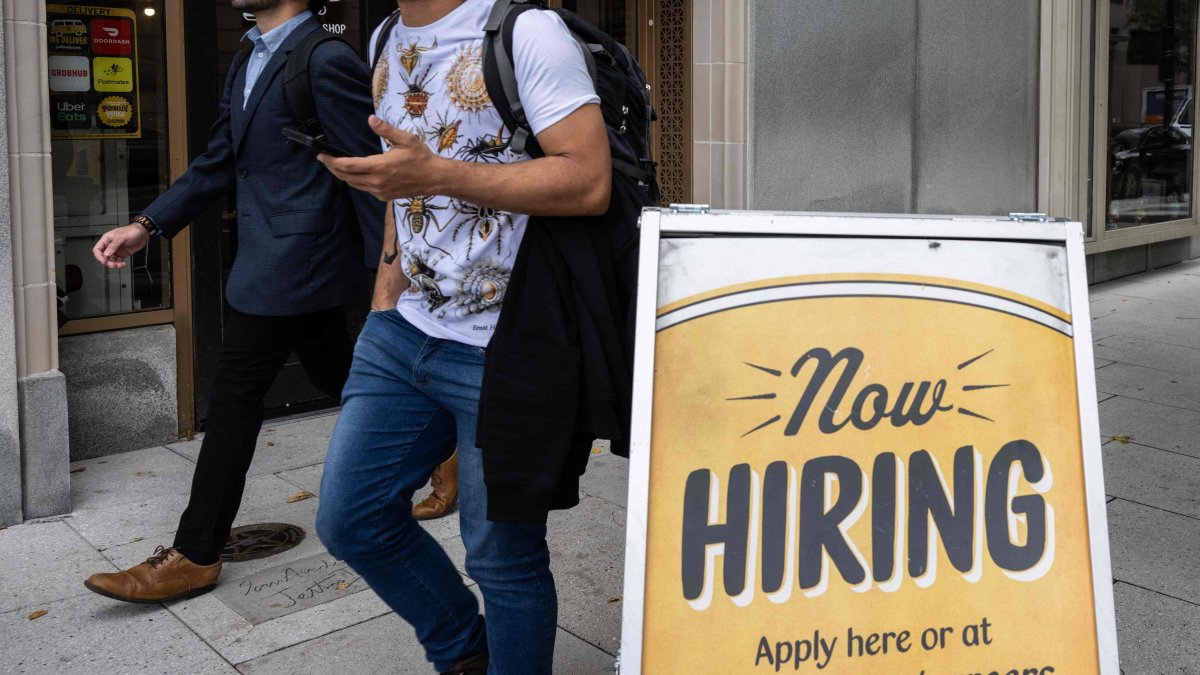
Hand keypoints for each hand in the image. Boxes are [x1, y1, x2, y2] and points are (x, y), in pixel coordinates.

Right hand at [92, 223, 150, 268]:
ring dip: (114, 264)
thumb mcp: (122, 237)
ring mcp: (116, 250)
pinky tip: (123, 263)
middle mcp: (110, 245)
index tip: (104, 261)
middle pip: (104, 256)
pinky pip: (118, 261)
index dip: (99, 256)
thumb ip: (113, 246)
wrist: (143, 232)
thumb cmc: (132, 231)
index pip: (97, 249)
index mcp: (107, 239)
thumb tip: (106, 254)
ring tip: (120, 265)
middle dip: (108, 262)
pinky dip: (119, 264)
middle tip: (113, 265)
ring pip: (111, 260)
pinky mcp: (122, 253)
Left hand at [318, 116, 441, 200]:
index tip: (322, 155)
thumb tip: (371, 119)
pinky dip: (355, 181)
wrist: (435, 178)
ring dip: (343, 176)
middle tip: (324, 160)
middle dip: (333, 168)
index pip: (348, 165)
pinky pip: (364, 189)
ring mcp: (380, 191)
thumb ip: (386, 130)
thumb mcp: (405, 140)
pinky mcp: (384, 196)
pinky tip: (354, 174)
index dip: (332, 161)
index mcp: (379, 167)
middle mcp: (376, 181)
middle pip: (346, 177)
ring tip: (335, 166)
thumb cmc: (421, 158)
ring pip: (354, 184)